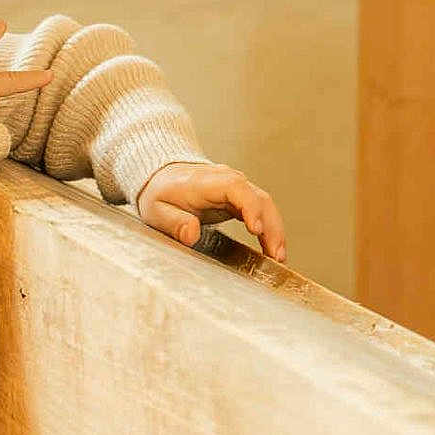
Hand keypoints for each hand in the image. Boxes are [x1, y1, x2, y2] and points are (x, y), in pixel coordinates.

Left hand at [136, 162, 286, 262]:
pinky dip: (269, 229)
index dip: (250, 207)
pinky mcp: (239, 198)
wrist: (161, 177)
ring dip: (275, 230)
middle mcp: (227, 180)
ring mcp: (236, 188)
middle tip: (275, 254)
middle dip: (271, 226)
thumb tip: (192, 234)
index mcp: (207, 182)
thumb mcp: (156, 210)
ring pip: (264, 205)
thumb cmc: (159, 194)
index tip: (256, 229)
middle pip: (259, 198)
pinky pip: (260, 211)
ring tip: (278, 257)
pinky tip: (272, 249)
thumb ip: (174, 222)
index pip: (237, 189)